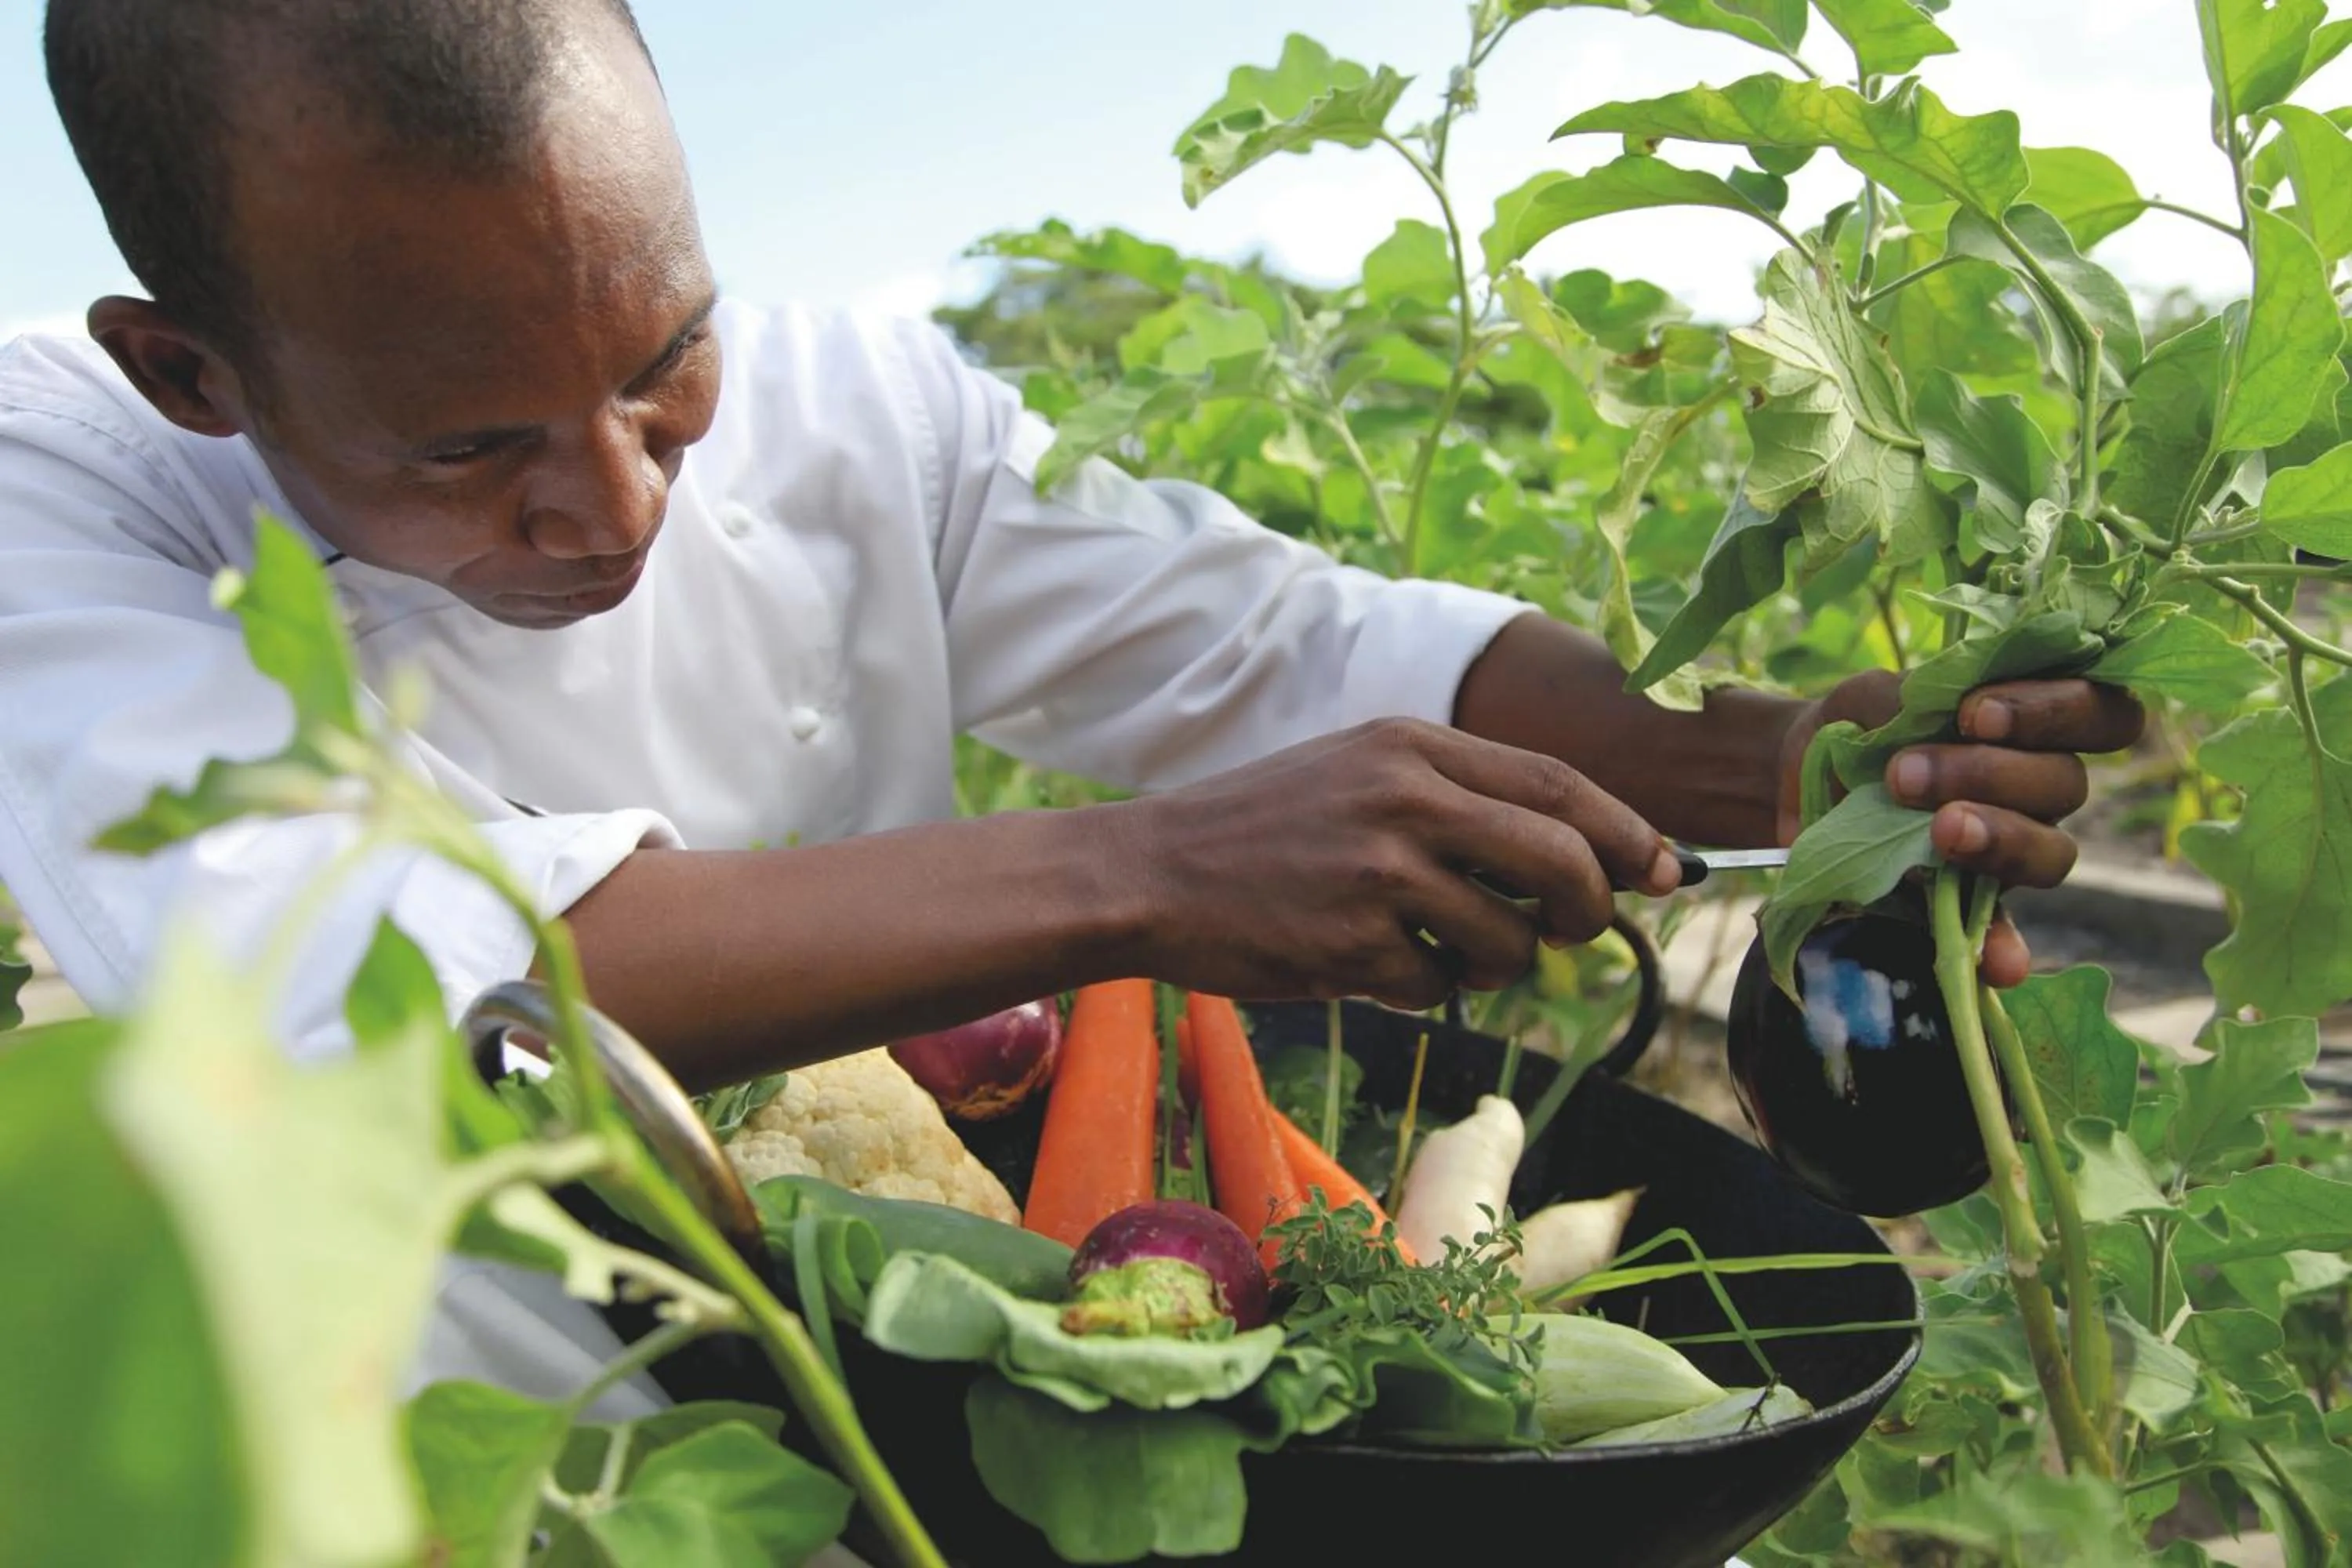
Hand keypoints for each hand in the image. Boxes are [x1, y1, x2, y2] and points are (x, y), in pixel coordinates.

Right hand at [1115, 718, 1678, 1009]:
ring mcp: (1380, 873)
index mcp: (1413, 746)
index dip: (1628, 831)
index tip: (1666, 870)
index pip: (1559, 785)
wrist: (1149, 873)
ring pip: (1510, 941)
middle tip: (1576, 932)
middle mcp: (1405, 798)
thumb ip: (1460, 799)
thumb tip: (1580, 857)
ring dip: (1493, 964)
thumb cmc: (1263, 829)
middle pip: (1562, 860)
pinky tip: (1366, 963)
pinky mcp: (1352, 943)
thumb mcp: (1360, 773)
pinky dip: (1422, 989)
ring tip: (1432, 948)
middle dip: (1590, 908)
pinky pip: (1440, 988)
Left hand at [1778, 671, 2145, 985]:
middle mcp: (2040, 789)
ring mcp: (2013, 850)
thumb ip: (1915, 700)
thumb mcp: (1874, 696)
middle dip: (1990, 773)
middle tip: (1905, 775)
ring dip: (1998, 838)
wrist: (1800, 776)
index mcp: (2035, 725)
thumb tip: (1953, 724)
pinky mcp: (1973, 906)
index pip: (2102, 713)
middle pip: (2067, 784)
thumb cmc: (1859, 724)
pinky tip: (1999, 965)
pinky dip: (2004, 949)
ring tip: (1939, 830)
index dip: (2057, 710)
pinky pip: (2005, 934)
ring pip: (2052, 852)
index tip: (1975, 712)